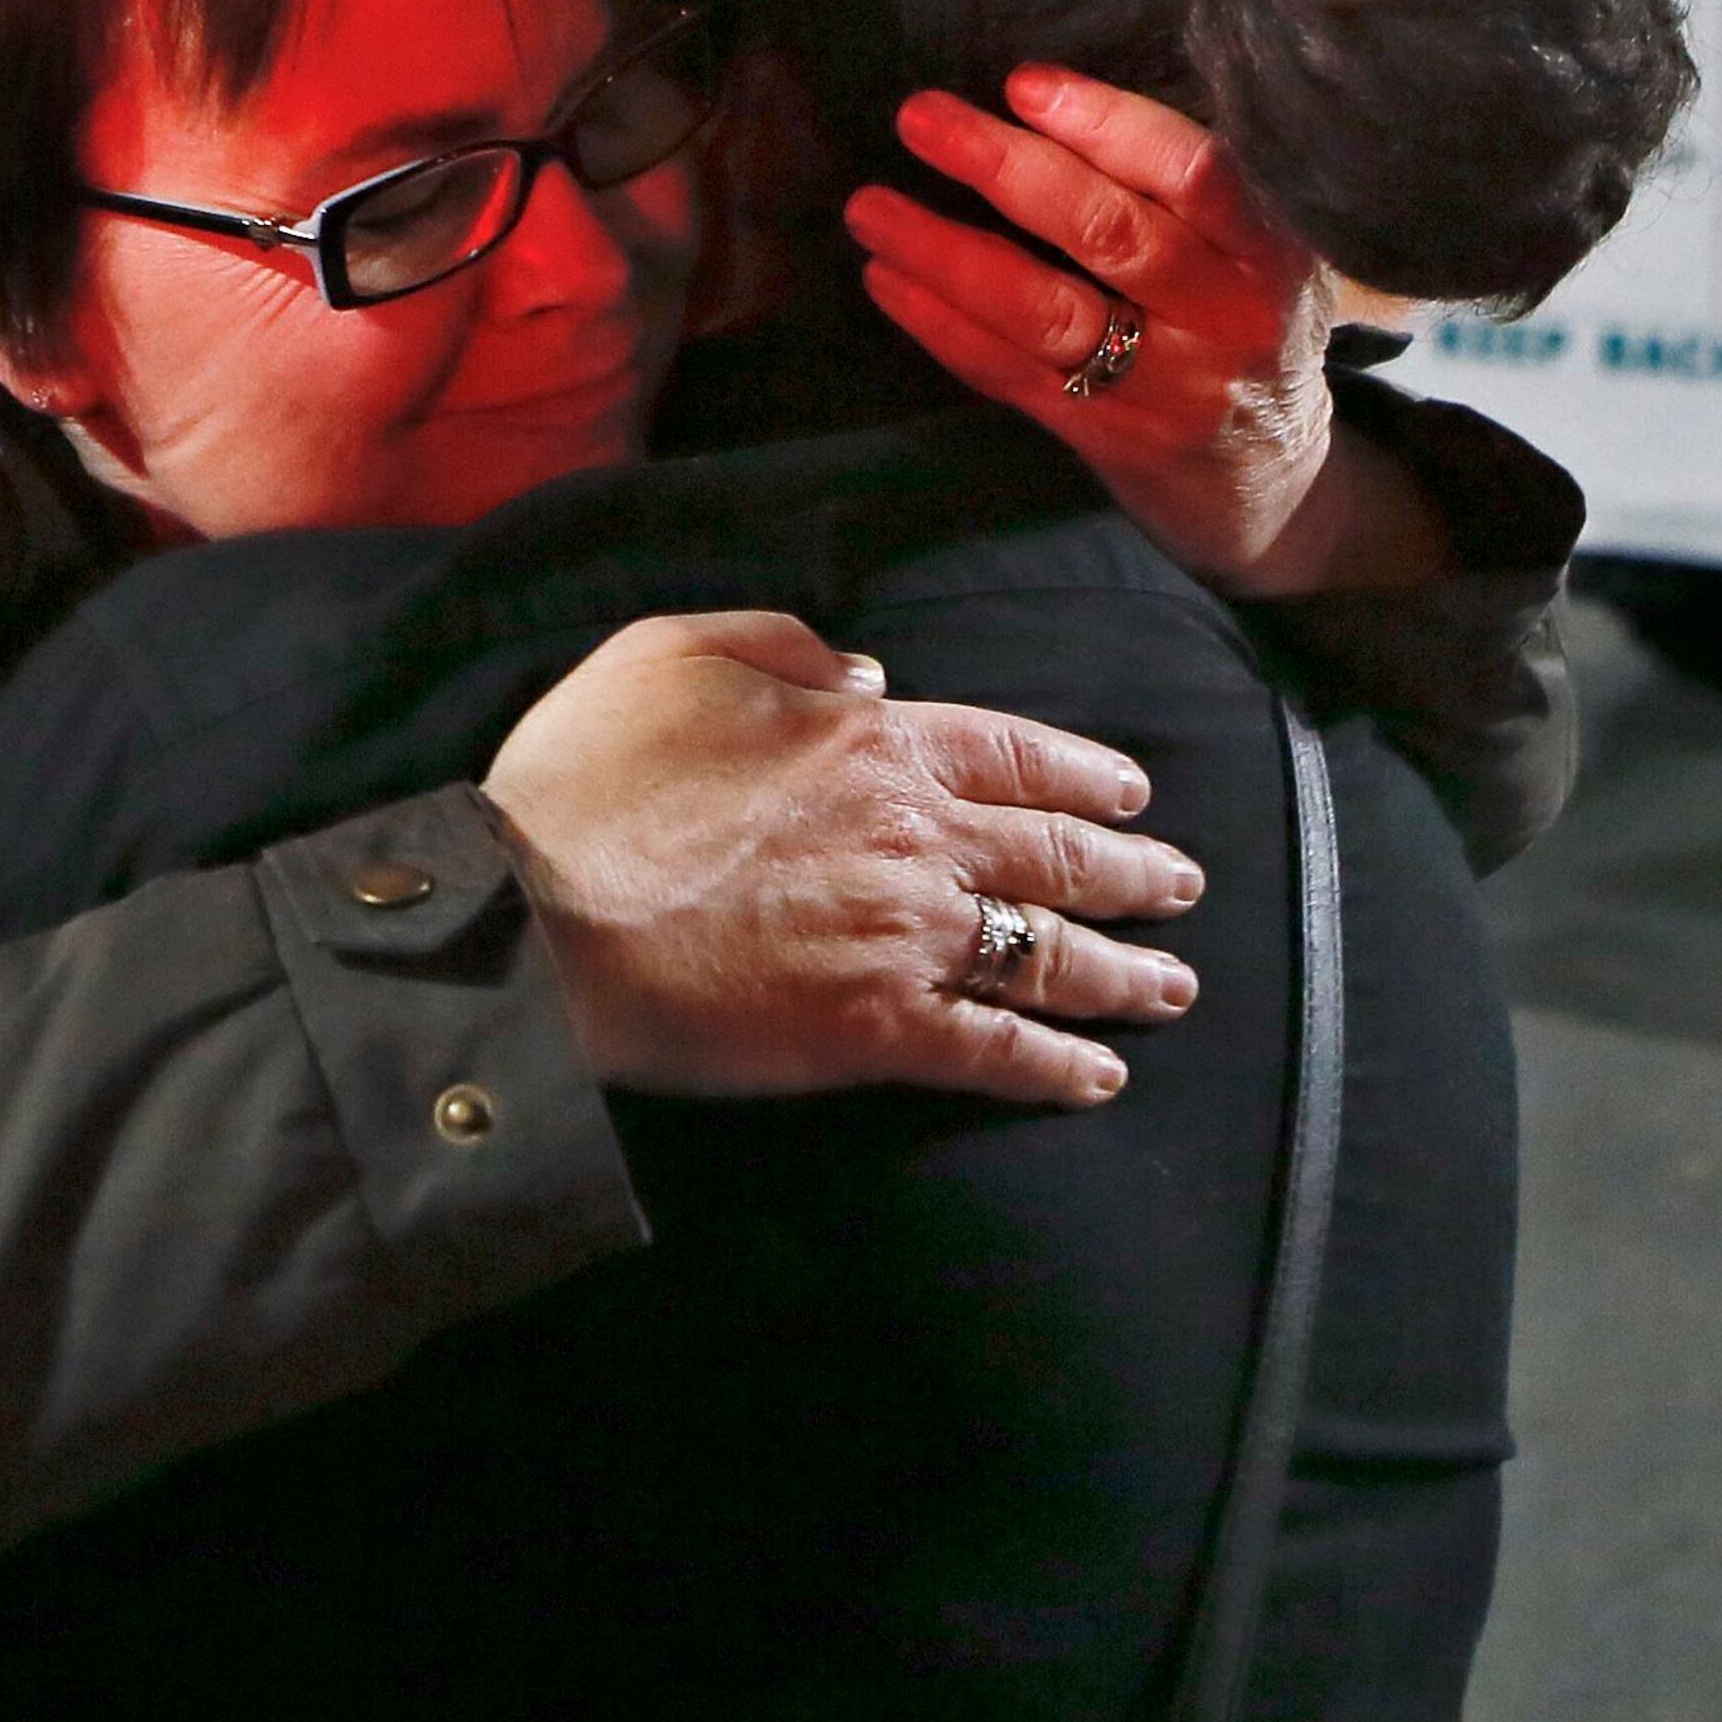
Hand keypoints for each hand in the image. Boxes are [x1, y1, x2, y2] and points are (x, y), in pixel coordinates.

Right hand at [481, 610, 1202, 1107]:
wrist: (539, 919)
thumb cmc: (589, 782)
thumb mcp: (674, 652)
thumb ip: (783, 642)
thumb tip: (870, 674)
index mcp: (875, 742)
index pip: (1016, 752)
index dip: (1087, 773)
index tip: (1133, 793)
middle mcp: (915, 835)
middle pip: (1058, 852)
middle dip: (1135, 872)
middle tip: (1182, 887)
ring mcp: (904, 936)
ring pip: (1048, 952)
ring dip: (1124, 971)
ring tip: (1173, 987)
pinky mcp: (875, 1031)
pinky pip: (995, 1050)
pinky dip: (1058, 1067)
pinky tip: (1101, 1079)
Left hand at [848, 69, 1422, 595]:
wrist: (1266, 482)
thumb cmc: (1244, 325)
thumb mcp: (1258, 253)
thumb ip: (1185, 193)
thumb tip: (1045, 100)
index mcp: (1272, 251)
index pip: (1194, 173)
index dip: (1107, 123)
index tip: (1023, 84)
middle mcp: (1229, 321)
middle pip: (1110, 235)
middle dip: (1004, 168)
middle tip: (919, 118)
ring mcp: (1166, 389)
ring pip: (1047, 312)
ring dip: (947, 254)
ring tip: (872, 209)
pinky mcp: (1107, 439)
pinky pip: (1012, 373)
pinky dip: (943, 325)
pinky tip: (888, 280)